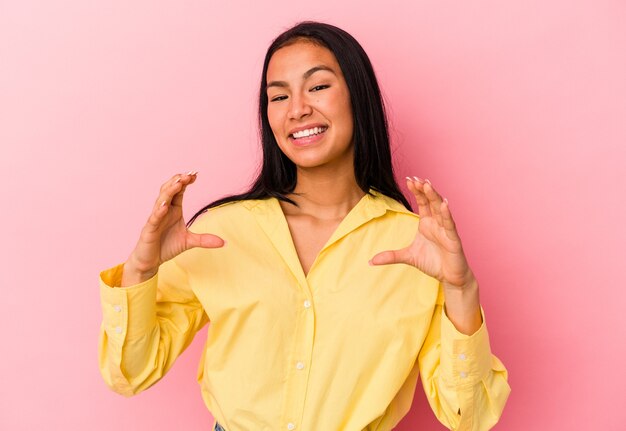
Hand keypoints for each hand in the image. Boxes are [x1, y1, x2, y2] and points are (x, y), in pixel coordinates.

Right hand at [122, 171, 224, 285]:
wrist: (151, 262)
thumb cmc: (166, 247)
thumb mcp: (189, 242)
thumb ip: (205, 240)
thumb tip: (224, 242)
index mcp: (173, 210)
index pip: (179, 192)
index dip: (185, 182)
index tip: (195, 174)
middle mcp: (164, 211)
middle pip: (169, 191)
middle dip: (178, 181)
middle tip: (188, 174)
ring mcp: (155, 219)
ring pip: (161, 200)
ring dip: (169, 191)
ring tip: (178, 182)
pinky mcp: (149, 229)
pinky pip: (154, 218)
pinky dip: (159, 210)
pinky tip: (165, 205)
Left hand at [369, 177, 474, 290]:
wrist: (450, 277)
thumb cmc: (433, 262)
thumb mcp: (408, 257)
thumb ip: (391, 256)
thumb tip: (370, 261)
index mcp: (427, 223)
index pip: (422, 203)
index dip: (417, 191)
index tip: (409, 179)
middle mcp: (437, 223)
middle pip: (431, 202)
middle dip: (424, 189)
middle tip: (416, 178)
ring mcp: (446, 230)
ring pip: (440, 209)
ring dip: (434, 197)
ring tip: (427, 185)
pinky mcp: (453, 239)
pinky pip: (449, 225)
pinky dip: (446, 214)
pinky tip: (444, 204)